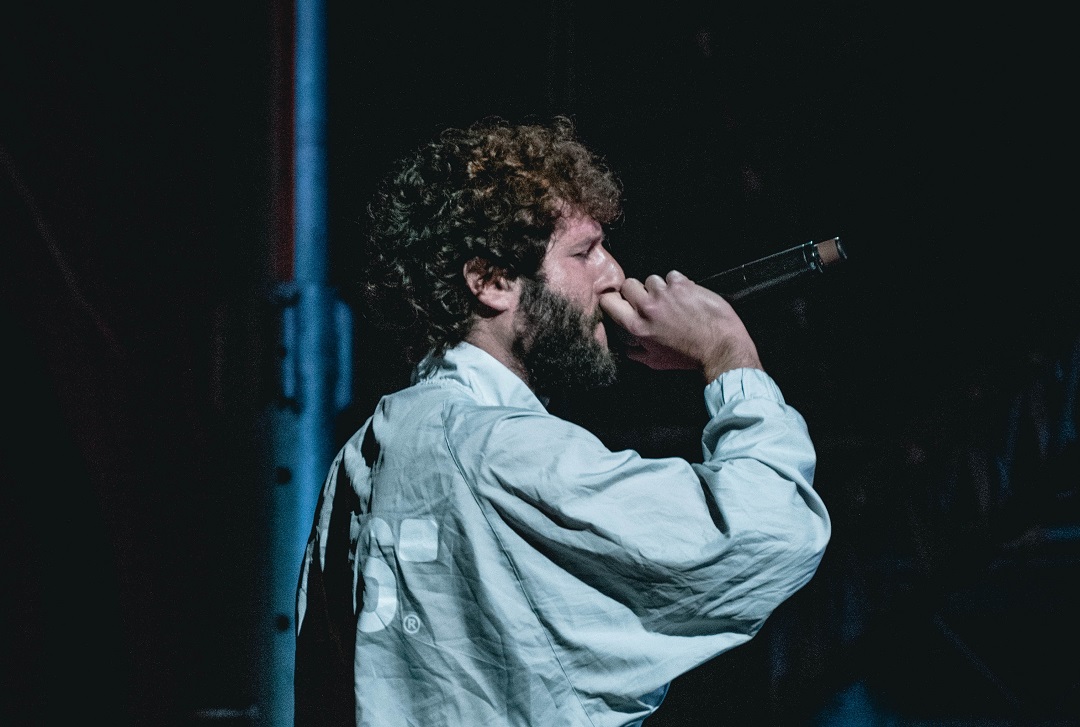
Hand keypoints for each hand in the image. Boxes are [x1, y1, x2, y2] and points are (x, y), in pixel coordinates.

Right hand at [599, 270, 761, 381]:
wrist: (719, 348)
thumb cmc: (689, 356)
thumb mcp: (656, 362)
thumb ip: (636, 353)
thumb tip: (626, 347)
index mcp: (636, 326)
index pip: (608, 301)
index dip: (614, 298)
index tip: (621, 301)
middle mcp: (648, 307)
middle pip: (628, 284)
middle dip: (637, 290)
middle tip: (650, 301)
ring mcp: (665, 293)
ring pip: (652, 279)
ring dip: (660, 288)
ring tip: (673, 301)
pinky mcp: (683, 284)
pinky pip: (672, 276)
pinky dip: (678, 284)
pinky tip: (686, 297)